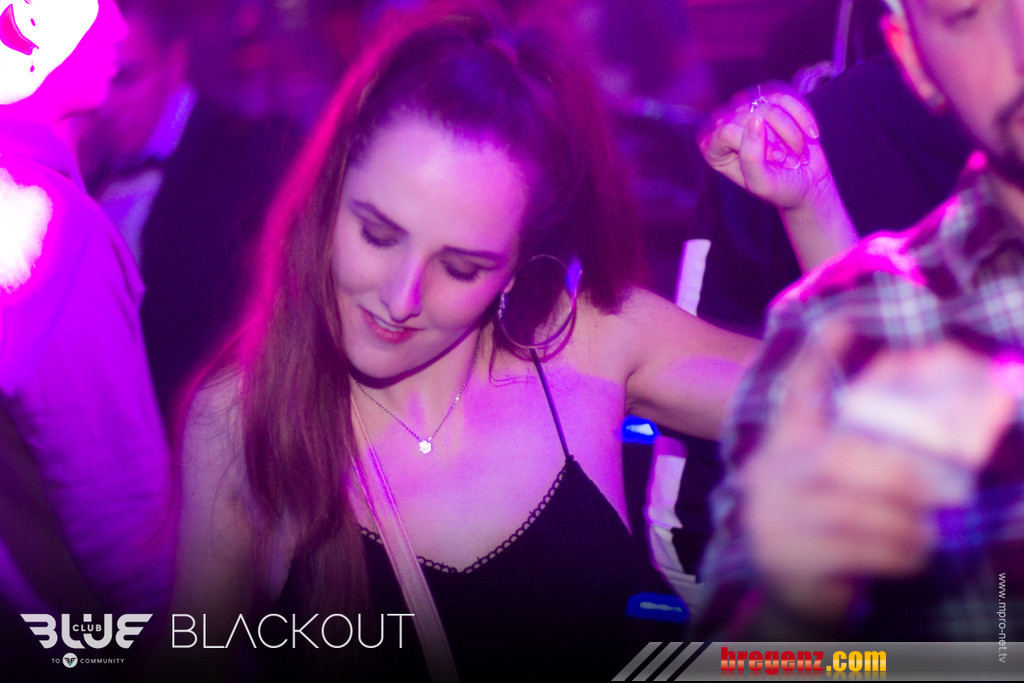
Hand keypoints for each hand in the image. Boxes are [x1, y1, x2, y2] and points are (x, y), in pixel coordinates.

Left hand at [699, 87, 829, 211]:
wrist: (807, 183)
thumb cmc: (779, 188)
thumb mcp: (760, 182)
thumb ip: (750, 156)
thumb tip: (755, 118)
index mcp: (713, 149)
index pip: (727, 131)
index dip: (754, 146)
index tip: (771, 162)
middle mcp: (724, 126)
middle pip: (747, 117)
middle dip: (774, 141)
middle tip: (785, 159)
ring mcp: (746, 109)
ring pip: (768, 105)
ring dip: (790, 131)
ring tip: (795, 151)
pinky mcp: (770, 100)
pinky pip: (785, 96)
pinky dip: (802, 116)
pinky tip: (810, 134)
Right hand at [742, 324, 1018, 621]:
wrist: (791, 603)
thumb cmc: (828, 537)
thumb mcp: (840, 490)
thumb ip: (865, 456)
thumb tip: (926, 425)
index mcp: (782, 448)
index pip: (796, 393)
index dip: (819, 356)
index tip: (844, 319)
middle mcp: (767, 475)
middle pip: (837, 457)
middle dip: (897, 474)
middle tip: (943, 490)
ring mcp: (769, 518)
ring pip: (855, 508)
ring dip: (905, 524)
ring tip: (924, 534)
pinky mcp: (784, 559)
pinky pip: (859, 548)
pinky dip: (899, 552)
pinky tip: (909, 556)